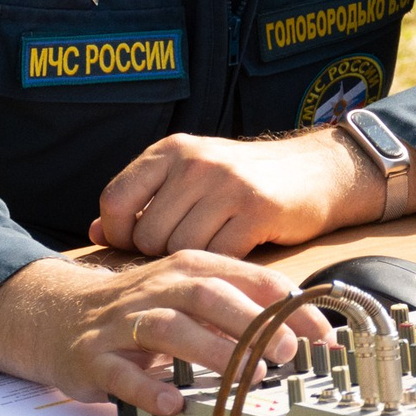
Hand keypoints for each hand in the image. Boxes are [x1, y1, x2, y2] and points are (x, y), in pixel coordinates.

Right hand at [0, 252, 330, 415]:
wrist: (57, 315)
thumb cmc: (142, 308)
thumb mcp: (192, 294)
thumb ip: (241, 306)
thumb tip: (304, 331)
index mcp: (192, 269)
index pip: (250, 279)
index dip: (291, 307)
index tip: (323, 336)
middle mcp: (160, 288)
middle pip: (210, 295)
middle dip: (253, 323)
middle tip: (288, 352)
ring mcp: (124, 322)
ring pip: (170, 329)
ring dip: (212, 352)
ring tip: (247, 378)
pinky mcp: (95, 356)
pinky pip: (122, 373)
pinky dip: (148, 389)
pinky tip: (174, 403)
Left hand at [89, 128, 415, 256]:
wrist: (318, 170)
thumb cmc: (246, 179)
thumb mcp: (192, 176)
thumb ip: (145, 200)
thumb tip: (97, 232)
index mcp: (172, 150)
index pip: (115, 199)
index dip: (119, 233)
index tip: (138, 245)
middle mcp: (195, 162)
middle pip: (148, 234)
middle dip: (161, 254)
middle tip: (187, 250)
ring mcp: (227, 185)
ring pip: (181, 250)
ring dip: (194, 262)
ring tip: (213, 250)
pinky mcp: (257, 210)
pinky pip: (218, 256)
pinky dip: (222, 265)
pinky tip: (235, 252)